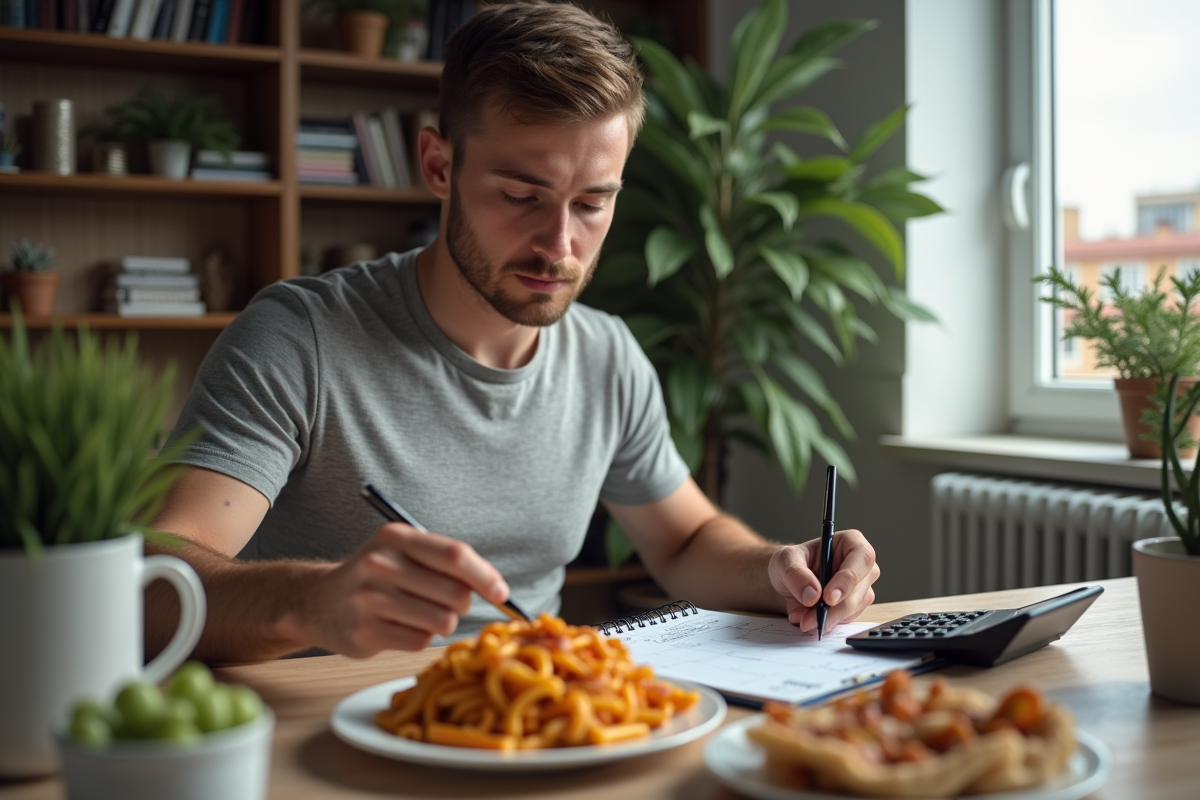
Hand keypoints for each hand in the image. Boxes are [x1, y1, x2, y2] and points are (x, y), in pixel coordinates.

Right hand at [294, 523, 509, 657]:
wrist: (317, 601)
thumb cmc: (376, 575)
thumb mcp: (402, 552)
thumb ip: (444, 562)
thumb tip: (496, 588)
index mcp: (397, 538)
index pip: (455, 556)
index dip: (485, 576)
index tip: (501, 594)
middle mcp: (381, 565)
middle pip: (455, 594)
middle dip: (462, 603)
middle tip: (444, 602)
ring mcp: (371, 600)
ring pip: (442, 622)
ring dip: (442, 623)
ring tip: (420, 614)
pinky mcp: (366, 633)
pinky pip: (421, 642)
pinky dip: (420, 638)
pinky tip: (399, 627)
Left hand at [768, 529, 878, 634]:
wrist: (786, 581)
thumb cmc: (790, 562)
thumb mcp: (785, 560)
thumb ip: (796, 574)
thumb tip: (812, 595)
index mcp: (850, 542)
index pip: (862, 558)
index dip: (848, 579)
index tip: (828, 597)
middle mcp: (860, 565)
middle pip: (860, 589)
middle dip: (834, 608)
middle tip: (810, 619)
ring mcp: (860, 587)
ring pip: (855, 607)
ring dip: (829, 618)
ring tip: (803, 619)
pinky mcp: (854, 606)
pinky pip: (847, 618)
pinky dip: (828, 622)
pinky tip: (810, 620)